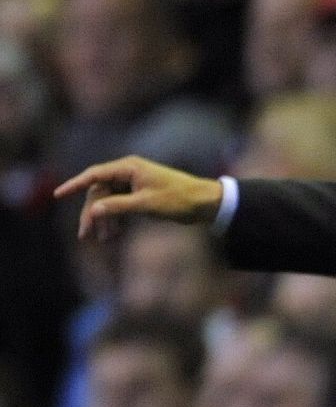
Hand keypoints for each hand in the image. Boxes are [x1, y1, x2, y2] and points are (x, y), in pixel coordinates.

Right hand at [54, 156, 223, 240]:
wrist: (206, 203)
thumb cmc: (179, 199)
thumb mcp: (147, 204)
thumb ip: (119, 206)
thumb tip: (94, 210)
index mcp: (129, 168)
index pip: (95, 175)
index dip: (75, 185)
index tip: (58, 194)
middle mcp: (129, 172)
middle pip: (100, 192)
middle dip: (92, 213)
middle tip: (85, 234)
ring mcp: (134, 183)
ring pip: (109, 201)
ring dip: (104, 219)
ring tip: (104, 239)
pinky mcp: (140, 195)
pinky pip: (120, 206)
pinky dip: (116, 219)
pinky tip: (112, 235)